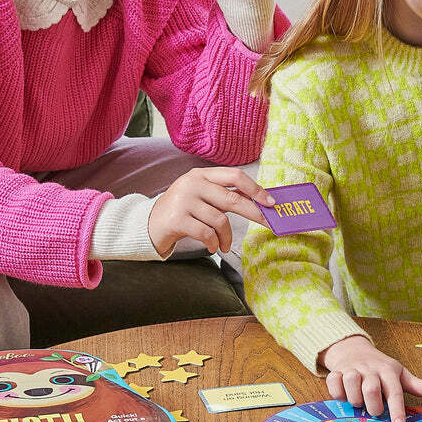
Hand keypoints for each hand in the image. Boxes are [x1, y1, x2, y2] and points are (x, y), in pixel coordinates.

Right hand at [148, 167, 274, 256]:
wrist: (150, 224)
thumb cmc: (185, 210)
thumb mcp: (204, 197)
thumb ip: (227, 196)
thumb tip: (261, 201)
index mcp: (202, 174)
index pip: (235, 176)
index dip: (255, 189)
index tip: (271, 202)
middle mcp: (192, 183)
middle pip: (231, 199)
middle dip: (254, 213)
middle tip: (267, 224)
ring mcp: (183, 200)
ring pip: (220, 220)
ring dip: (227, 237)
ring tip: (224, 245)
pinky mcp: (177, 219)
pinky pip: (207, 234)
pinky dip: (214, 243)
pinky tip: (212, 247)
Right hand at [319, 335, 421, 421]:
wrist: (354, 350)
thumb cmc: (379, 367)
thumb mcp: (399, 373)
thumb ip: (415, 385)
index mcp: (388, 371)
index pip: (395, 392)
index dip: (397, 409)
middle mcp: (370, 369)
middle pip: (371, 390)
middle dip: (373, 406)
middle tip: (374, 410)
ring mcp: (352, 369)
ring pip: (352, 385)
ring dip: (355, 399)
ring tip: (359, 401)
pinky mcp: (336, 371)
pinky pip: (333, 383)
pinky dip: (337, 392)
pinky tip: (343, 394)